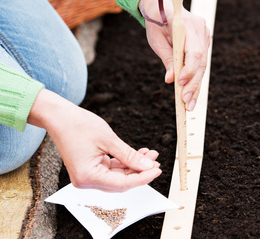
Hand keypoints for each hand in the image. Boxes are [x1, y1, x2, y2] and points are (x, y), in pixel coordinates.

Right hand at [28, 89, 161, 191]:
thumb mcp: (108, 139)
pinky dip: (124, 162)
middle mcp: (86, 181)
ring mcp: (87, 176)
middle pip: (121, 182)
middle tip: (155, 159)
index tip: (158, 169)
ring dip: (134, 165)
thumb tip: (148, 166)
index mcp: (87, 177)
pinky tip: (137, 154)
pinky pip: (111, 169)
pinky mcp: (90, 168)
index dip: (143, 178)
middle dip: (140, 170)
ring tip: (149, 153)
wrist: (60, 117)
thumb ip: (129, 155)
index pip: (122, 184)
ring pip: (118, 176)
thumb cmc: (80, 125)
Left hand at [140, 0, 209, 110]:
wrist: (162, 5)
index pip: (193, 51)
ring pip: (203, 65)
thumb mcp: (156, 40)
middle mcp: (201, 29)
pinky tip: (192, 94)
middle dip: (193, 84)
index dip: (189, 69)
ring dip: (196, 86)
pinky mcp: (204, 42)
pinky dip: (196, 79)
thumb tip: (170, 80)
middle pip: (200, 61)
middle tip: (186, 103)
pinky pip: (201, 63)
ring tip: (189, 105)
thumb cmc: (156, 22)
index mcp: (187, 25)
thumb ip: (166, 58)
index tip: (180, 84)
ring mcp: (204, 35)